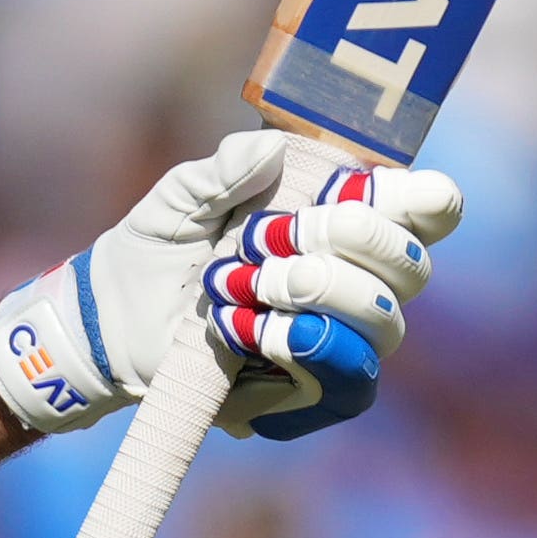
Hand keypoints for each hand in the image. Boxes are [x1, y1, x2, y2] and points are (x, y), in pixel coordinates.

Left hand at [0, 131, 459, 440]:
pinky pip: (351, 382)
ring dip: (317, 297)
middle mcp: (359, 280)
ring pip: (383, 324)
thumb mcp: (180, 199)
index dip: (424, 202)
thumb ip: (223, 169)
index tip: (382, 189)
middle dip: (345, 244)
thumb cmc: (159, 248)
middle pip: (410, 268)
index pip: (426, 212)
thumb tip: (271, 148)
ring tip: (244, 284)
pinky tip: (254, 332)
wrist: (110, 319)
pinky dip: (305, 350)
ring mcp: (343, 338)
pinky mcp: (314, 390)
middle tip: (263, 240)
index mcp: (344, 222)